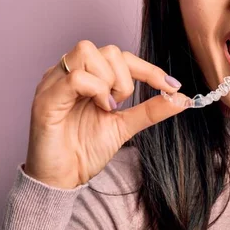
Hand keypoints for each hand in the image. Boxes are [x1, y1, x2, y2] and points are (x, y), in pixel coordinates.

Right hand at [24, 40, 188, 188]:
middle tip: (120, 105)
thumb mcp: (125, 126)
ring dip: (109, 80)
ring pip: (88, 52)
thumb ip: (151, 109)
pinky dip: (96, 89)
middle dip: (126, 77)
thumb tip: (183, 98)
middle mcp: (68, 73)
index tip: (171, 86)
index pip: (120, 56)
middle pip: (107, 50)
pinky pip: (75, 77)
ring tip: (107, 107)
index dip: (148, 68)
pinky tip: (101, 108)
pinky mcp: (46, 99)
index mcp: (86, 76)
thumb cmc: (85, 150)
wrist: (62, 179)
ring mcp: (54, 83)